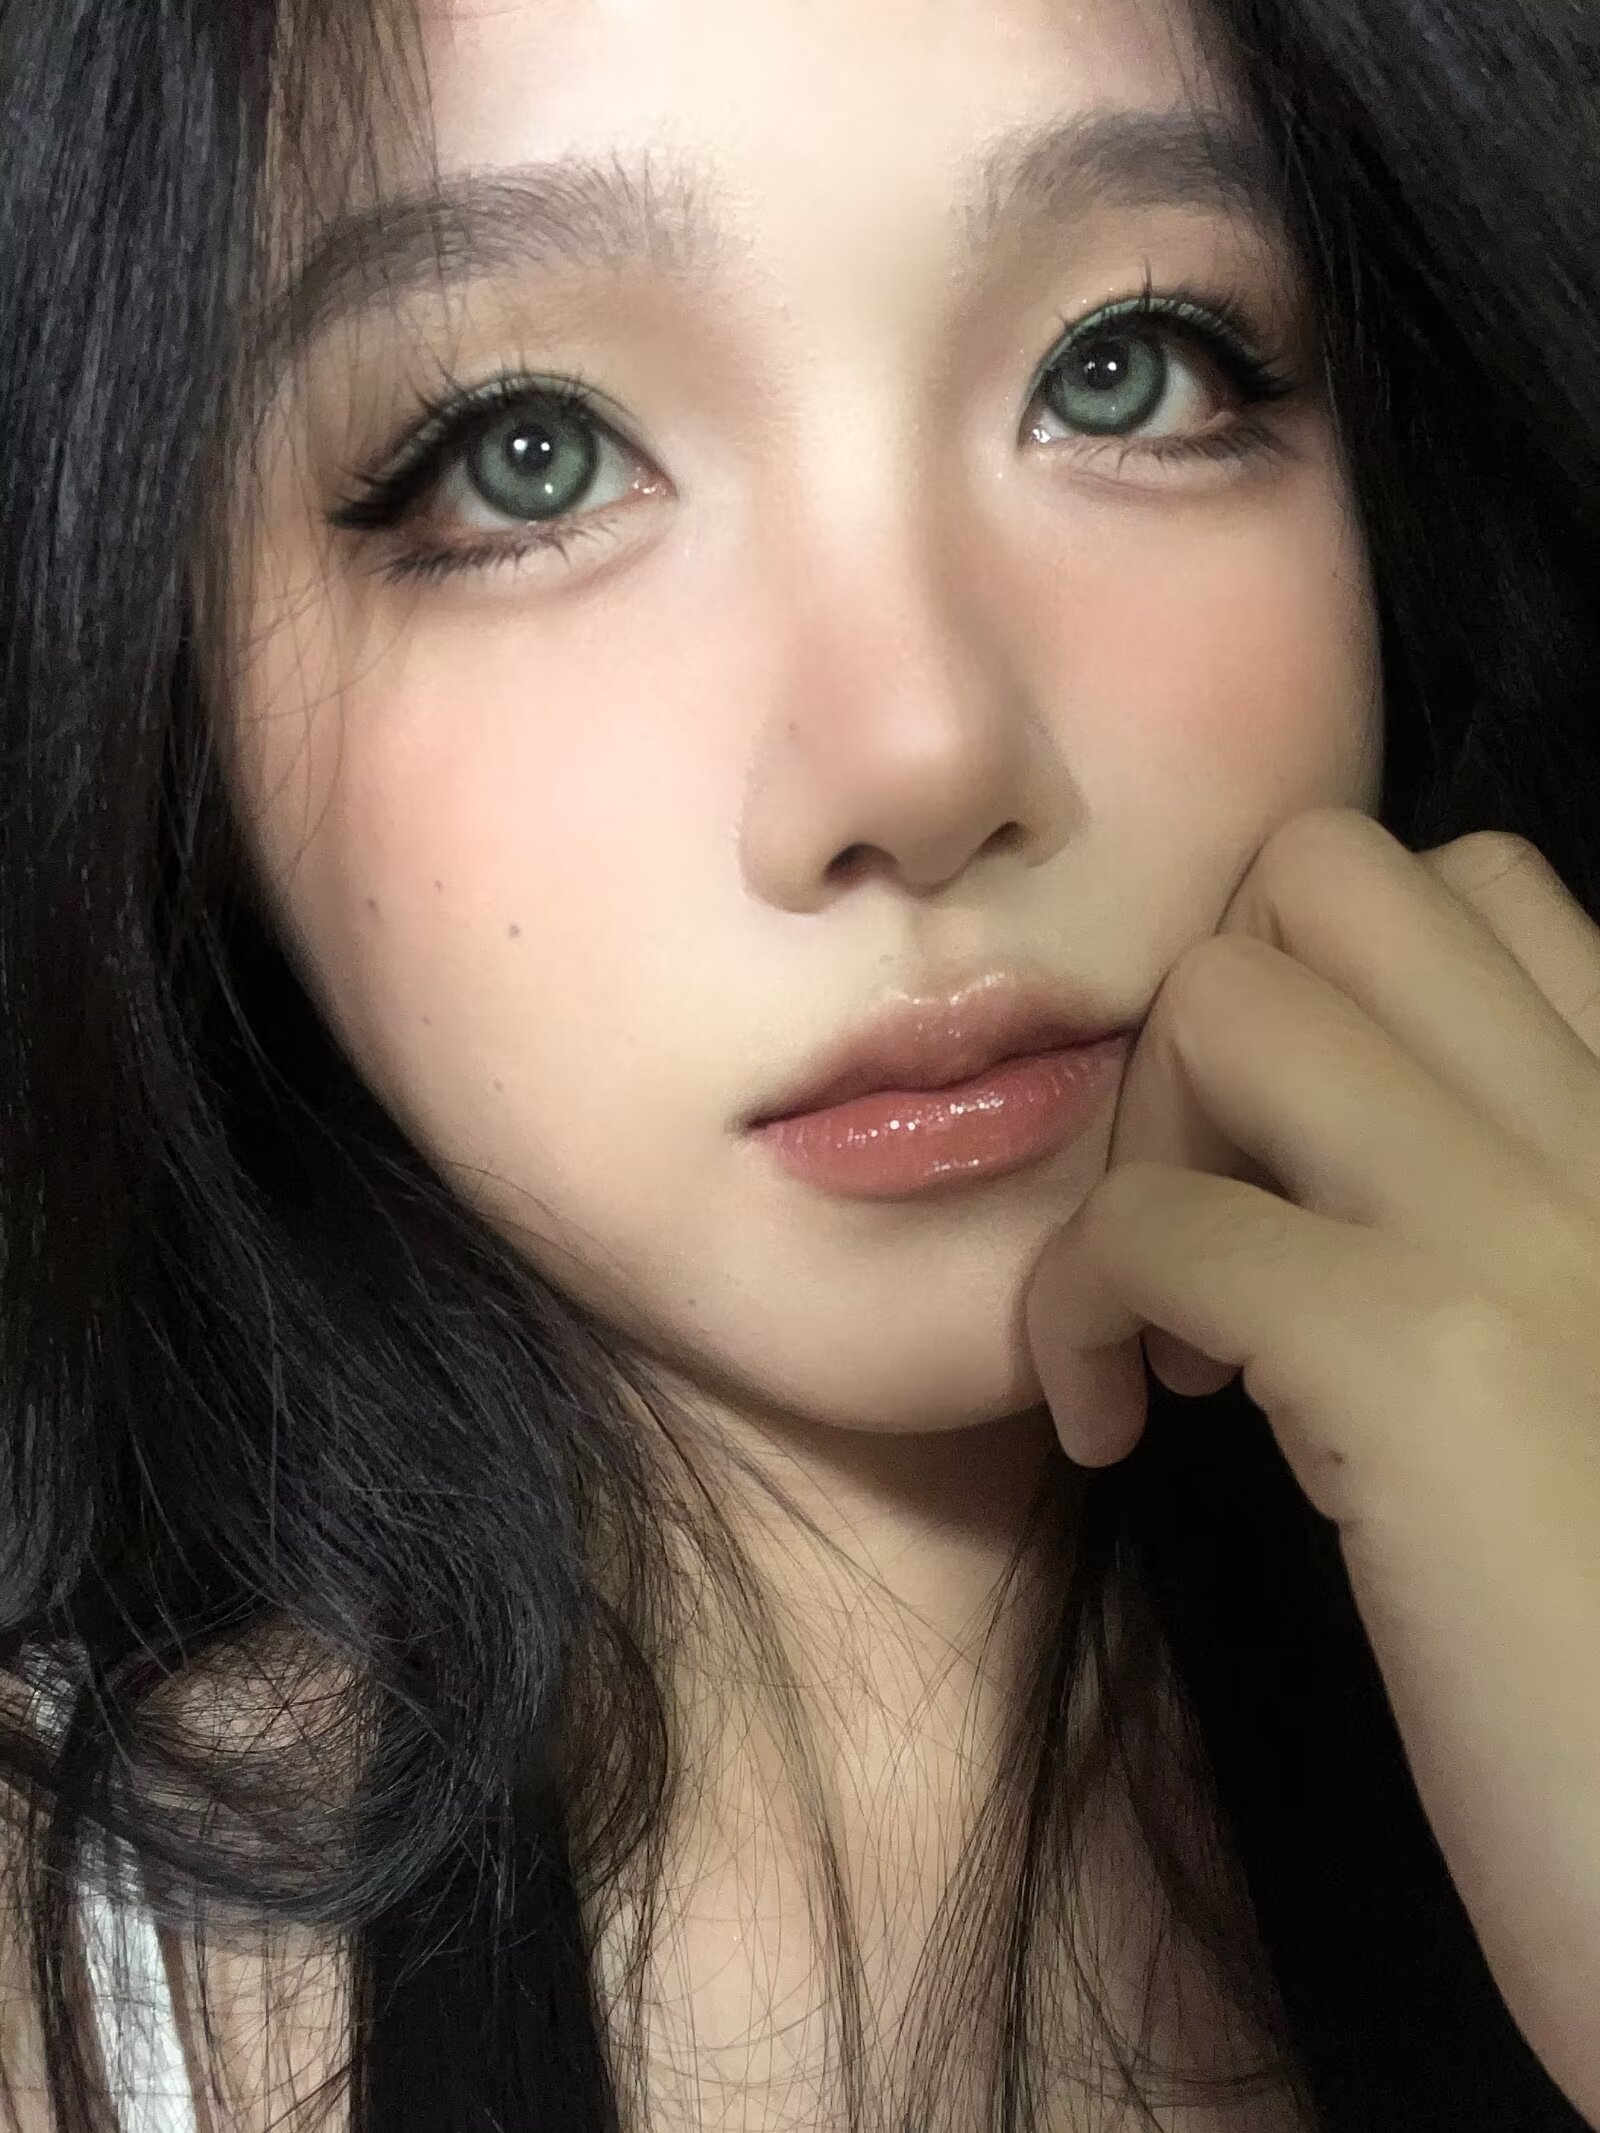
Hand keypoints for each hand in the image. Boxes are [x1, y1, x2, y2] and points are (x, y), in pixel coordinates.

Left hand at [1022, 805, 1599, 2125]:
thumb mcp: (1585, 1370)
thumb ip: (1503, 1241)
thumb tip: (1312, 1201)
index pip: (1470, 888)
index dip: (1326, 992)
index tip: (1291, 1164)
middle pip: (1329, 875)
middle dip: (1209, 1019)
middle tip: (1207, 1205)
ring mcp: (1520, 1231)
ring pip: (1226, 998)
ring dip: (1140, 1140)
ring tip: (1169, 1320)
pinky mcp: (1418, 1366)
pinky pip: (1147, 1222)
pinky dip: (1072, 1306)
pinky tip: (1117, 1426)